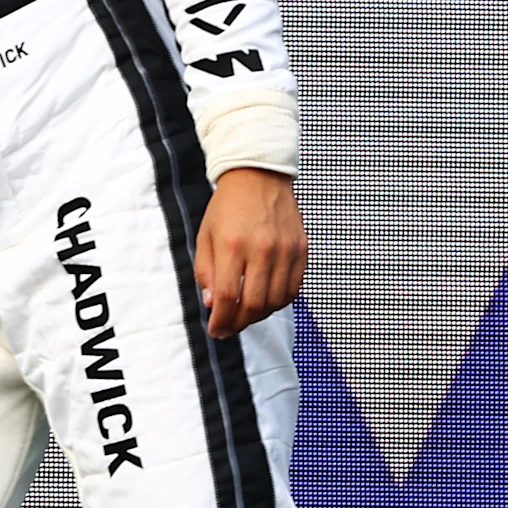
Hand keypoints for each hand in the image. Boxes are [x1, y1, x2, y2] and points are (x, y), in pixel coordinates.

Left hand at [194, 167, 305, 338]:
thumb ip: (206, 272)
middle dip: (239, 324)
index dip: (221, 321)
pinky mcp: (302, 250)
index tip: (215, 330)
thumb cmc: (227, 208)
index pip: (229, 298)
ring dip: (259, 316)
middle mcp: (263, 249)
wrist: (258, 177)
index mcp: (233, 246)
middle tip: (228, 328)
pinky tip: (265, 301)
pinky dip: (279, 301)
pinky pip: (294, 288)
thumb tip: (213, 304)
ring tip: (245, 316)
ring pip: (277, 301)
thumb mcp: (205, 237)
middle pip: (255, 304)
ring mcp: (286, 250)